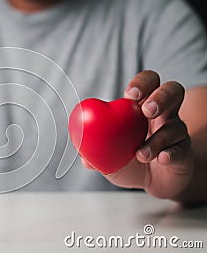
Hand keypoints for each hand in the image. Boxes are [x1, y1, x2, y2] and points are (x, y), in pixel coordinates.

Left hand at [82, 70, 193, 198]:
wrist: (151, 182)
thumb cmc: (130, 159)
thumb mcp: (108, 155)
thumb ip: (95, 152)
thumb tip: (82, 156)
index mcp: (143, 107)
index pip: (149, 83)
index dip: (142, 83)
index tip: (129, 95)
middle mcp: (165, 115)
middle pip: (173, 91)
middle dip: (160, 97)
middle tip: (146, 111)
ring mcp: (177, 133)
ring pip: (176, 125)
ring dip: (158, 138)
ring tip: (140, 154)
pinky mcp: (184, 153)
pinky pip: (181, 150)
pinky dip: (170, 154)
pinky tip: (160, 158)